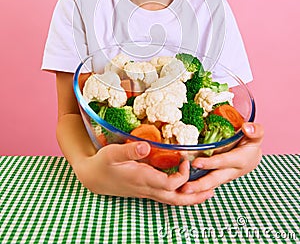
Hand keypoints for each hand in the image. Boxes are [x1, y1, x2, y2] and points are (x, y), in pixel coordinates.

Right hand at [74, 141, 213, 204]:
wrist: (94, 176)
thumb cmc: (103, 163)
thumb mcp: (113, 153)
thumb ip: (129, 150)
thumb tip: (146, 146)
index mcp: (143, 179)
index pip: (170, 184)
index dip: (182, 175)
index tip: (186, 160)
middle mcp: (148, 188)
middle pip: (176, 199)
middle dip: (195, 196)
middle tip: (212, 189)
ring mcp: (148, 191)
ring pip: (173, 200)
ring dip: (191, 198)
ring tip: (207, 193)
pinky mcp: (146, 189)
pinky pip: (167, 196)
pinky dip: (180, 195)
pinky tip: (187, 189)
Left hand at [180, 122, 263, 193]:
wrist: (253, 157)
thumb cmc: (252, 143)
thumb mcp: (257, 135)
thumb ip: (255, 131)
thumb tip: (246, 127)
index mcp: (240, 160)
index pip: (223, 162)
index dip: (210, 163)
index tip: (195, 163)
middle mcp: (231, 171)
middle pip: (214, 179)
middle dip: (200, 184)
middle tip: (185, 187)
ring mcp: (224, 176)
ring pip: (209, 184)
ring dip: (196, 189)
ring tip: (180, 190)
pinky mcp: (218, 178)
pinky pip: (207, 184)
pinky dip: (197, 187)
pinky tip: (183, 188)